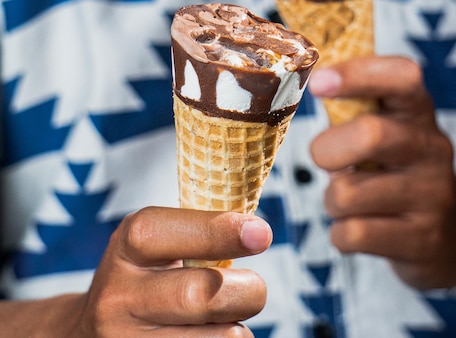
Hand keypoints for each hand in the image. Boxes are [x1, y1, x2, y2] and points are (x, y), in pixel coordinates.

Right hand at [71, 207, 271, 335]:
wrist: (91, 330)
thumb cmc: (146, 276)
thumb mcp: (157, 243)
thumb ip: (199, 233)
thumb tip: (257, 231)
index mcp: (128, 246)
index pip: (175, 233)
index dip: (221, 231)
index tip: (260, 233)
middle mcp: (119, 297)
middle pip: (203, 295)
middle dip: (248, 290)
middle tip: (254, 288)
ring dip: (237, 327)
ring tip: (221, 318)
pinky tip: (207, 336)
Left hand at [308, 56, 455, 290]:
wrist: (452, 232)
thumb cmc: (395, 168)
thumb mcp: (385, 128)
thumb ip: (349, 106)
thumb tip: (295, 81)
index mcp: (417, 111)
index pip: (402, 76)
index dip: (357, 75)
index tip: (318, 82)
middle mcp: (432, 147)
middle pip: (371, 134)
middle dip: (327, 150)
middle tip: (325, 159)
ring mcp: (432, 195)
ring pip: (348, 193)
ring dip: (333, 199)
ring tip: (350, 199)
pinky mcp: (423, 239)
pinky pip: (352, 234)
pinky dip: (341, 232)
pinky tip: (360, 226)